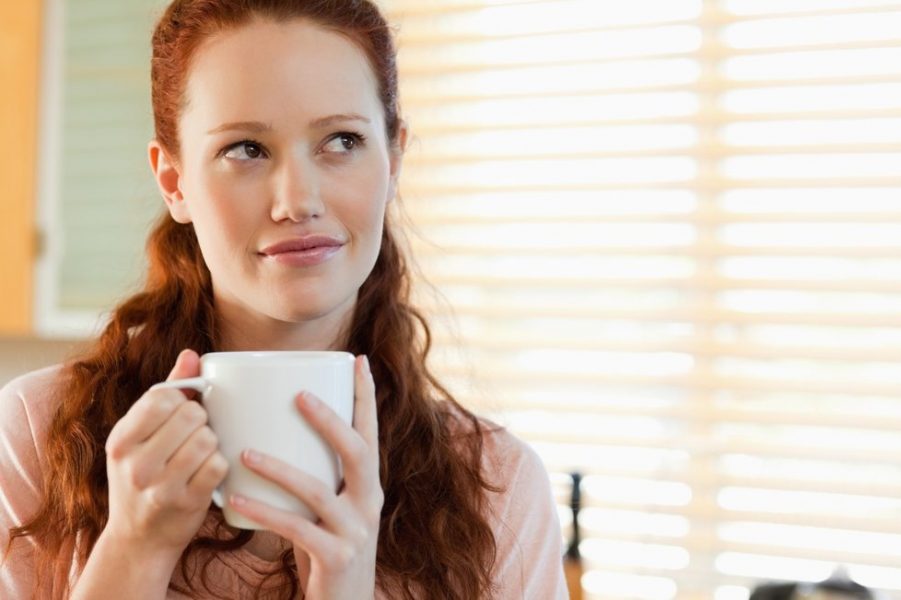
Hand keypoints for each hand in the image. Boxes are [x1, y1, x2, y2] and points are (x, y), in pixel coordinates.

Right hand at [102, 349, 228, 558]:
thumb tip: (192, 354)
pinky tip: (209, 472)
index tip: (180, 413)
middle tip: (194, 435)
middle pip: (191, 414)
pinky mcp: (186, 503)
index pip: (163, 396)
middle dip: (201, 421)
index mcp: (120, 440)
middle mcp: (135, 464)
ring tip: (201, 453)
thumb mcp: (141, 436)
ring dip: (212, 443)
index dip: (182, 399)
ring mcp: (159, 487)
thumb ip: (167, 392)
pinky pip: (218, 465)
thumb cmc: (145, 476)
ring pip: (207, 439)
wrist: (138, 540)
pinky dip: (220, 465)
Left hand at [228, 355, 381, 599]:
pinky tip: (238, 499)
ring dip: (280, 468)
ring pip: (319, 491)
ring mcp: (356, 531)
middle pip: (359, 452)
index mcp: (368, 485)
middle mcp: (369, 502)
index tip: (357, 360)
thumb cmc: (328, 548)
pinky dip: (265, 512)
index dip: (366, 396)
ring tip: (245, 451)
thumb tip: (278, 431)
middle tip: (298, 395)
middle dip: (331, 420)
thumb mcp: (332, 508)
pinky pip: (296, 529)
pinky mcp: (336, 557)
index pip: (371, 433)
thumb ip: (319, 475)